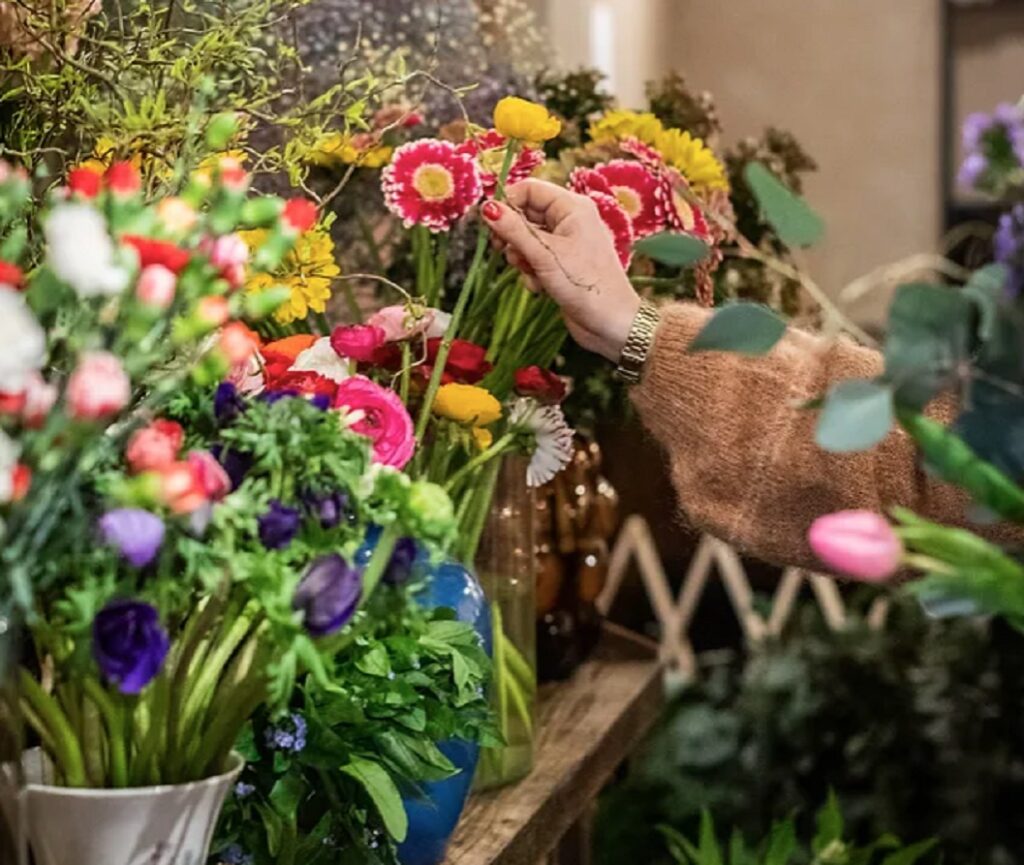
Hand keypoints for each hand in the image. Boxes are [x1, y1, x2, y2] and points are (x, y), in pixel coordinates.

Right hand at [482, 179, 640, 361]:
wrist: (612, 324)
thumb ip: (514, 230)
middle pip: (526, 214)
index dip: (507, 203)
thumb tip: (487, 207)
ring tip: (530, 272)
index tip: (490, 224)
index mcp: (572, 207)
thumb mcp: (544, 255)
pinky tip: (539, 287)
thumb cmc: (584, 285)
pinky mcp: (563, 264)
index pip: (529, 189)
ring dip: (521, 257)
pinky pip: (536, 259)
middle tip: (502, 251)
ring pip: (528, 239)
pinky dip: (532, 271)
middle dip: (513, 234)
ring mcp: (567, 243)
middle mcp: (570, 220)